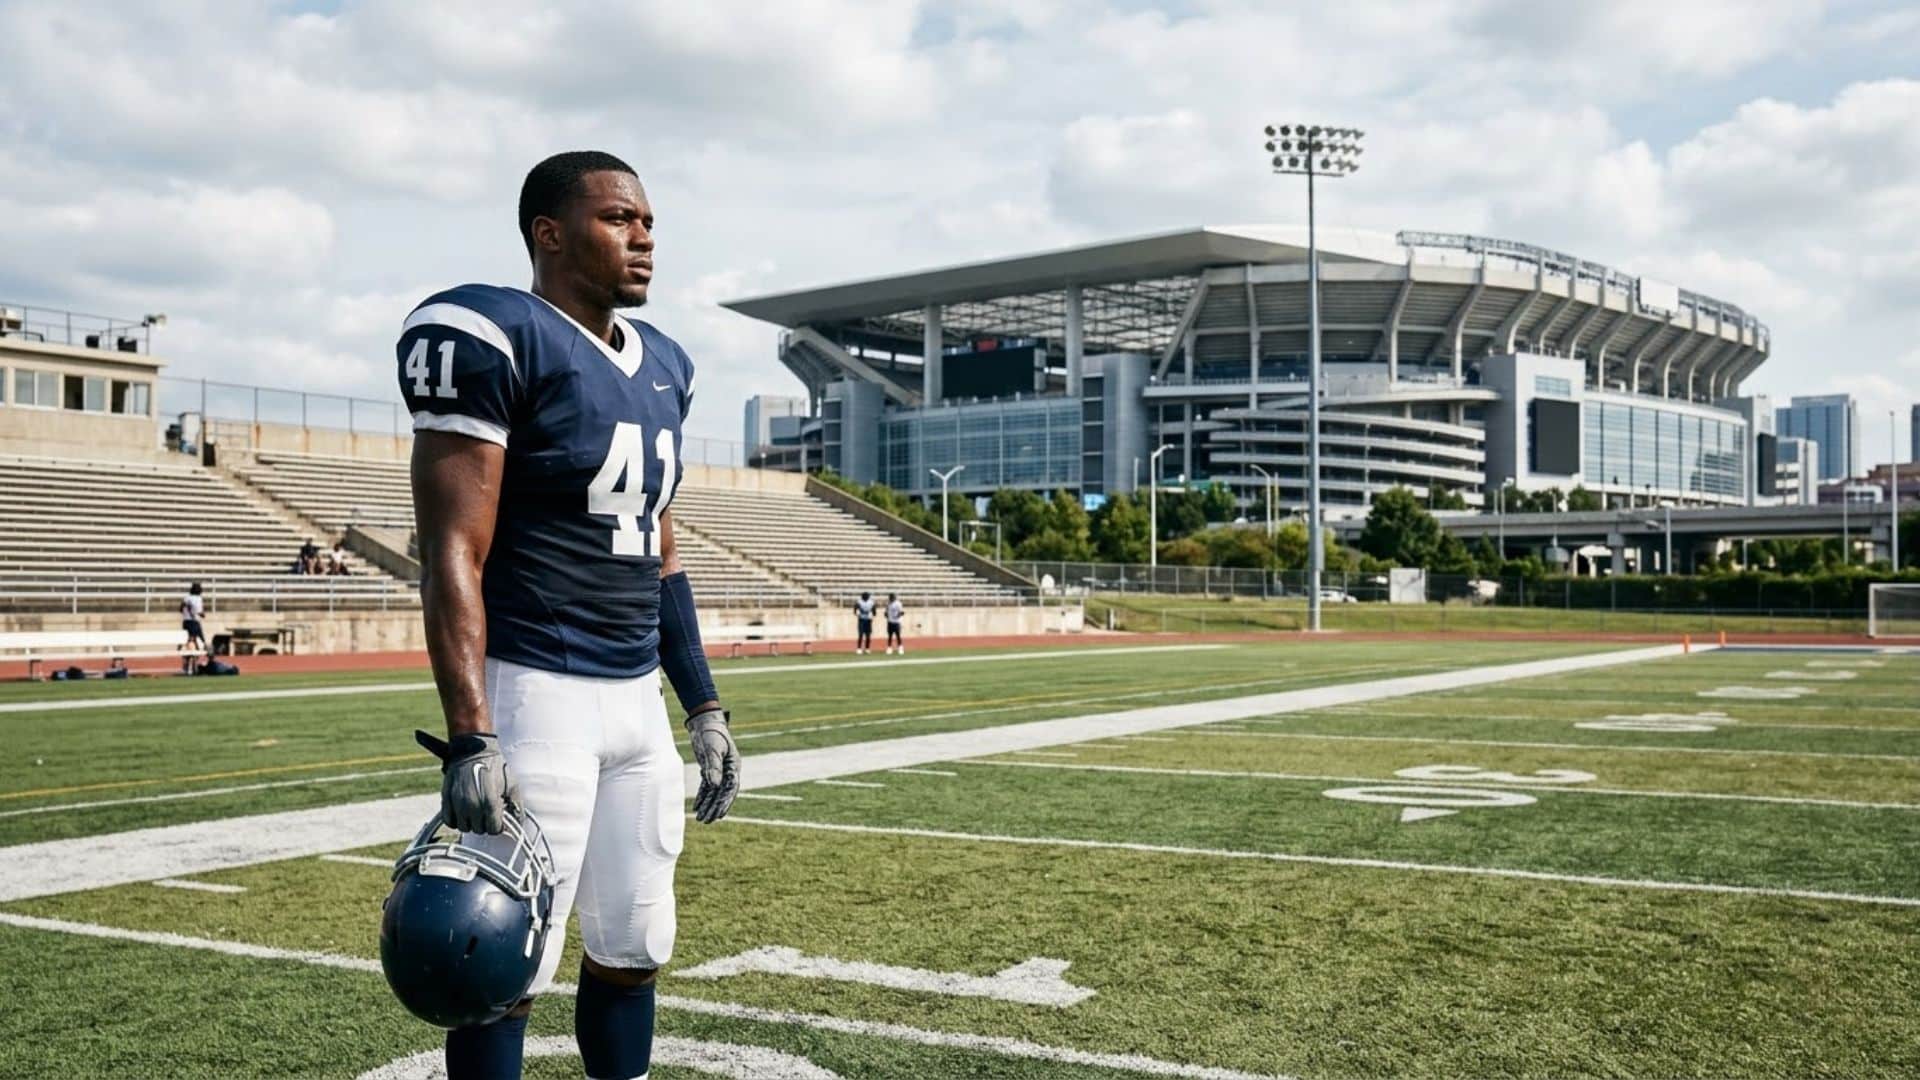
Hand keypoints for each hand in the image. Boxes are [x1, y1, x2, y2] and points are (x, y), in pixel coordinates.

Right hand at [415, 729, 517, 834]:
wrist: (473, 750)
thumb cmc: (495, 767)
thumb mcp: (512, 784)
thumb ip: (517, 805)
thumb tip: (519, 822)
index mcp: (490, 803)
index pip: (493, 830)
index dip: (497, 826)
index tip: (497, 819)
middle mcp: (472, 806)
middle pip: (478, 830)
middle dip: (484, 823)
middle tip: (486, 812)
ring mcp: (458, 803)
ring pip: (463, 827)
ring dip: (470, 822)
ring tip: (474, 810)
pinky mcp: (446, 799)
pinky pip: (449, 821)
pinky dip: (455, 819)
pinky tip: (462, 811)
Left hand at [685, 708, 739, 823]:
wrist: (705, 721)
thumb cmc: (712, 733)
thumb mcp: (712, 750)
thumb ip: (713, 768)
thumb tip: (714, 786)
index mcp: (733, 766)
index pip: (730, 789)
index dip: (724, 803)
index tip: (718, 815)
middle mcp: (728, 770)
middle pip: (722, 793)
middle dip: (715, 808)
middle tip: (707, 821)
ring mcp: (719, 770)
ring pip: (714, 792)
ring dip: (708, 805)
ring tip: (700, 818)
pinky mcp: (710, 768)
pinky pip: (707, 786)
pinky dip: (702, 796)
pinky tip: (696, 806)